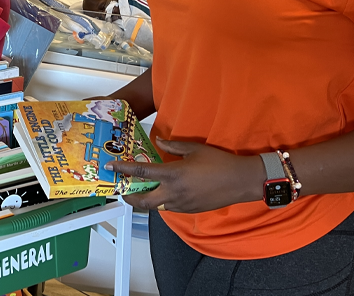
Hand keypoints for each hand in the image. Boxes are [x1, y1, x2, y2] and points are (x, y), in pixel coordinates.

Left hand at [111, 138, 263, 213]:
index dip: (123, 170)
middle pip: (142, 200)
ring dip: (145, 200)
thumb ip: (173, 146)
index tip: (112, 167)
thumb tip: (159, 143)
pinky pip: (168, 208)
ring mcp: (181, 204)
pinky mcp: (189, 210)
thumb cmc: (220, 163)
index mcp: (173, 175)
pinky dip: (160, 202)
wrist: (241, 181)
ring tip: (141, 190)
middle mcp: (173, 193)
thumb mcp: (194, 148)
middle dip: (129, 196)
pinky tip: (163, 192)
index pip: (141, 173)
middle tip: (123, 189)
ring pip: (155, 206)